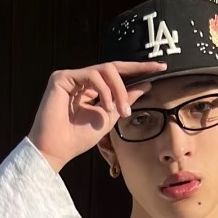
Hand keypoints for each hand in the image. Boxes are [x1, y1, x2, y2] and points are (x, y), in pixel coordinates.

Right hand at [28, 60, 162, 172]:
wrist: (56, 149)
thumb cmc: (77, 138)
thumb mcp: (109, 117)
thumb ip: (125, 100)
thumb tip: (146, 84)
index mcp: (91, 88)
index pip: (117, 74)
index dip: (138, 69)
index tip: (161, 68)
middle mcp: (81, 80)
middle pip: (113, 68)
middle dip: (134, 74)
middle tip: (150, 80)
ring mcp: (71, 77)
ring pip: (105, 70)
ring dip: (118, 89)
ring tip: (120, 111)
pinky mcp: (61, 77)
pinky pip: (92, 75)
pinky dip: (104, 90)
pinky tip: (105, 106)